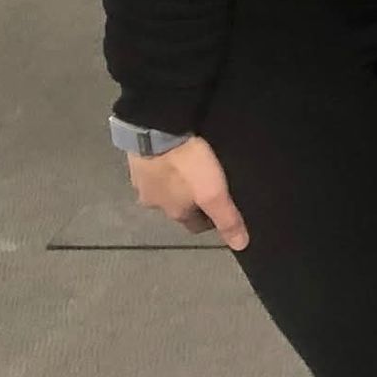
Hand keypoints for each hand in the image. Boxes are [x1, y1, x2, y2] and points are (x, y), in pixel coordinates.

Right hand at [126, 136, 248, 249]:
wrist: (156, 130)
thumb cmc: (188, 165)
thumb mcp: (213, 193)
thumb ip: (227, 218)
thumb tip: (240, 245)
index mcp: (175, 213)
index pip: (195, 226)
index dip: (211, 220)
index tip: (224, 209)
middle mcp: (155, 203)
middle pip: (178, 206)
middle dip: (193, 199)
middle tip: (210, 183)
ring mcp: (142, 181)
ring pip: (164, 187)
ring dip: (176, 182)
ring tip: (194, 166)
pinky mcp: (136, 160)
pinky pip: (154, 167)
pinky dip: (163, 164)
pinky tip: (174, 152)